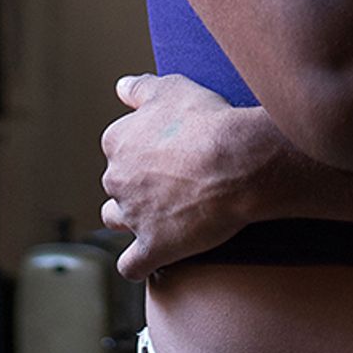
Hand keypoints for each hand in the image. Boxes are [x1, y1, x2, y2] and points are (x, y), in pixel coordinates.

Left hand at [99, 72, 271, 278]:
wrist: (236, 161)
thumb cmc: (208, 120)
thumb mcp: (173, 88)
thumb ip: (140, 88)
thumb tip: (120, 87)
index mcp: (118, 140)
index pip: (118, 146)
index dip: (142, 149)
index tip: (166, 151)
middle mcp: (117, 178)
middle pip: (117, 183)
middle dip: (137, 183)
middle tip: (173, 181)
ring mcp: (133, 215)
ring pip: (116, 220)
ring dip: (130, 219)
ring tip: (157, 217)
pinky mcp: (153, 246)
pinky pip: (131, 265)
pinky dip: (138, 265)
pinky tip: (151, 261)